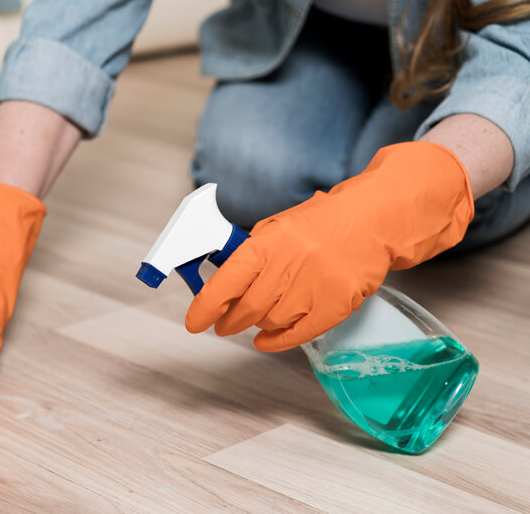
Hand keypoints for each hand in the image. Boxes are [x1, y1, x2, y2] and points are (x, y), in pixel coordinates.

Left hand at [186, 141, 473, 351]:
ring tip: (255, 319)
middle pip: (247, 308)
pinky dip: (278, 341)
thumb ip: (250, 255)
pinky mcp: (337, 304)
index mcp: (269, 242)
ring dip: (257, 325)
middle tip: (223, 324)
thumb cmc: (320, 224)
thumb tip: (221, 286)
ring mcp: (316, 286)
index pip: (228, 281)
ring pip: (271, 322)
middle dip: (229, 320)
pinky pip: (299, 333)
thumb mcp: (276, 227)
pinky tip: (267, 340)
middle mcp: (291, 264)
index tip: (194, 322)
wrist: (371, 222)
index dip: (205, 307)